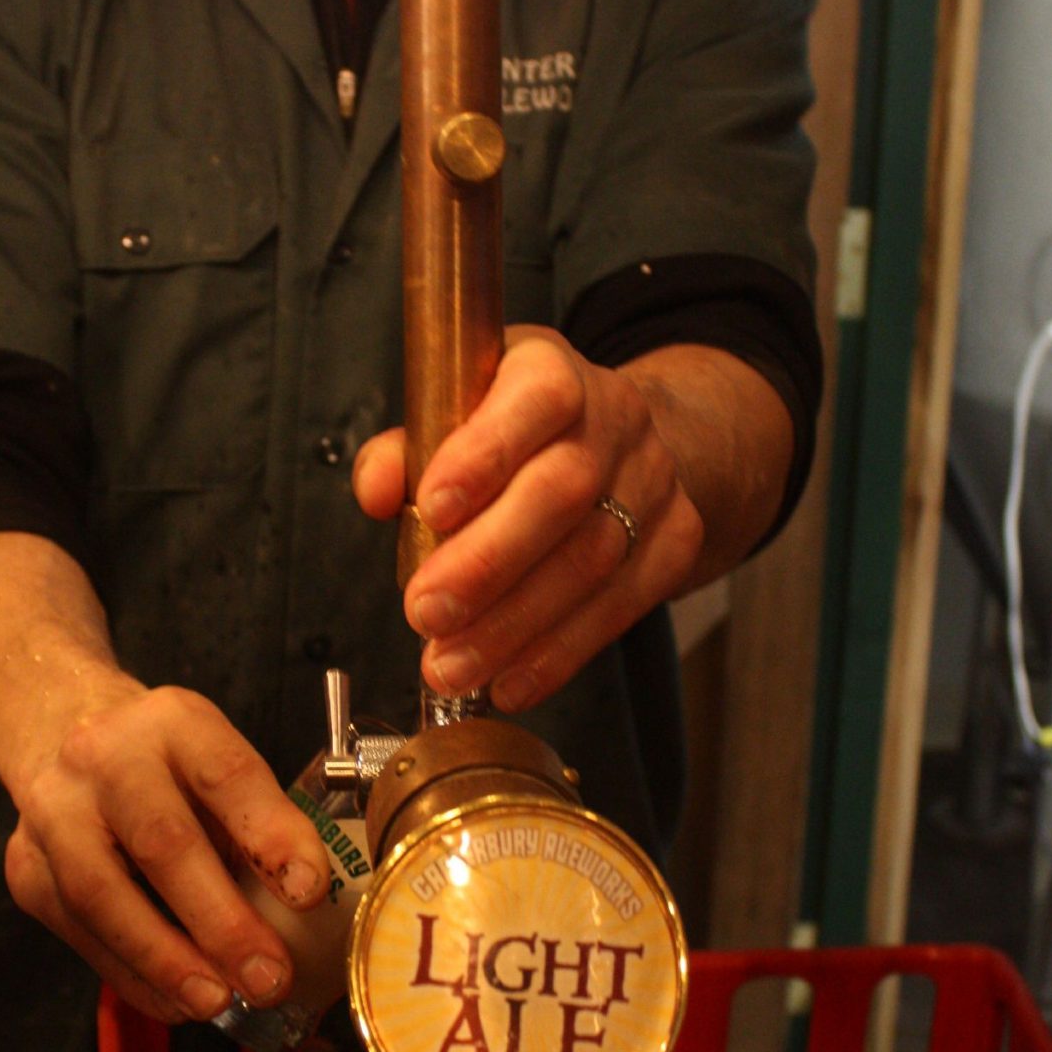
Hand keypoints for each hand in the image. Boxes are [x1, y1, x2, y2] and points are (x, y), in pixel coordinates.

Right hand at [1, 672, 330, 1026]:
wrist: (58, 733)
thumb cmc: (164, 767)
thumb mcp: (218, 765)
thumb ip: (257, 827)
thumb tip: (307, 920)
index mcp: (176, 723)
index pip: (227, 775)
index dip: (270, 834)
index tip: (309, 891)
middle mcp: (106, 758)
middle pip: (161, 842)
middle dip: (219, 921)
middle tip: (268, 978)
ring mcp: (54, 812)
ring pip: (102, 895)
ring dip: (166, 961)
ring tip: (217, 1001)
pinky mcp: (26, 868)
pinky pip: (80, 933)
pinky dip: (134, 976)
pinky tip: (176, 1001)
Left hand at [351, 327, 705, 714]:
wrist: (621, 443)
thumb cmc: (516, 432)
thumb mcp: (455, 412)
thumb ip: (406, 448)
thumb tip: (377, 491)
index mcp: (552, 371)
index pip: (536, 398)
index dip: (485, 453)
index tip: (432, 506)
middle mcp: (614, 419)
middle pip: (563, 491)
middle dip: (487, 562)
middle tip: (425, 612)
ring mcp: (652, 482)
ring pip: (592, 560)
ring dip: (513, 626)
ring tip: (450, 665)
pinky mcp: (674, 543)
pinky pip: (620, 607)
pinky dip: (558, 654)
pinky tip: (509, 680)